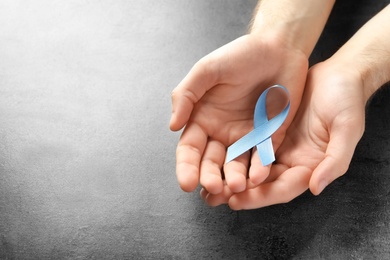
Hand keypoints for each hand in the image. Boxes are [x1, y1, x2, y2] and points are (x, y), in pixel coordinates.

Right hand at [170, 34, 307, 193]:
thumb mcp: (206, 70)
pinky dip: (260, 168)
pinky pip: (263, 157)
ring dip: (236, 178)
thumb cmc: (239, 56)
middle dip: (210, 177)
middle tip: (213, 187)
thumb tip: (172, 126)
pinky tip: (257, 177)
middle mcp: (222, 132)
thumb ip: (186, 95)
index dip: (186, 167)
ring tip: (237, 186)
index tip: (187, 183)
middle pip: (212, 162)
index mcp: (202, 119)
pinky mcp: (270, 137)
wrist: (277, 49)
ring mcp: (247, 137)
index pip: (190, 149)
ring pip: (237, 165)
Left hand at [202, 60, 365, 208]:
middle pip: (261, 183)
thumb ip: (335, 160)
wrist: (337, 74)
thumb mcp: (347, 128)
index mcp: (310, 166)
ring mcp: (277, 145)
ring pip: (250, 167)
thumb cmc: (346, 100)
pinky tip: (214, 157)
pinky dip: (232, 153)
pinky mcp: (267, 130)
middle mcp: (290, 160)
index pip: (282, 189)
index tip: (235, 201)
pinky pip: (247, 145)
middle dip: (236, 191)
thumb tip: (314, 188)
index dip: (259, 197)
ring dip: (229, 176)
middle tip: (211, 197)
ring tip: (206, 183)